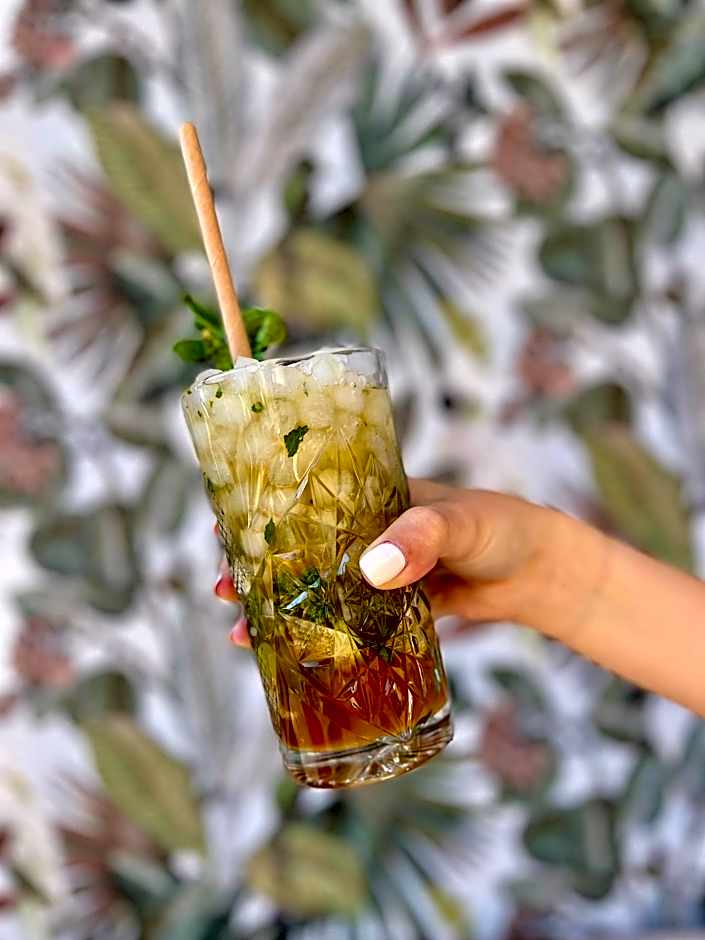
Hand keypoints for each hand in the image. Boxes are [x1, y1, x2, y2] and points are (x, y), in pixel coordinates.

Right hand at [216, 480, 572, 645]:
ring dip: (279, 607)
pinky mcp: (395, 609)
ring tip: (241, 632)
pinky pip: (347, 623)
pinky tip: (292, 657)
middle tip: (222, 588)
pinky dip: (320, 637)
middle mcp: (368, 533)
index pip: (304, 499)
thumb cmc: (501, 528)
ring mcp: (379, 573)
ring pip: (317, 589)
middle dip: (257, 567)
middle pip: (298, 548)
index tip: (223, 528)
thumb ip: (422, 537)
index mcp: (374, 497)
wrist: (542, 572)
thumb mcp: (460, 521)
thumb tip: (374, 569)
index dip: (260, 513)